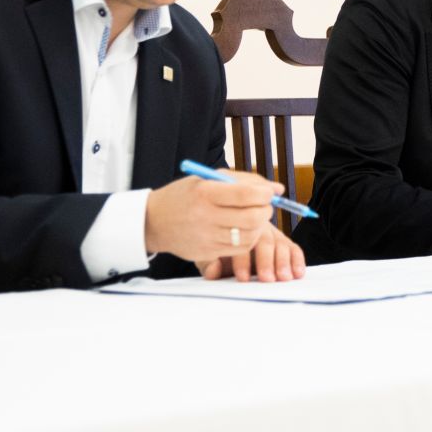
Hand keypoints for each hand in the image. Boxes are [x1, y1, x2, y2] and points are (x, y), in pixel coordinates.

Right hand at [144, 169, 278, 262]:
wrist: (153, 221)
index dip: (264, 194)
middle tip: (264, 205)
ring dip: (260, 226)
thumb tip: (278, 189)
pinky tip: (244, 230)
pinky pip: (240, 249)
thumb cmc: (186, 195)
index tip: (268, 192)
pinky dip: (249, 239)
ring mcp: (206, 237)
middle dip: (266, 211)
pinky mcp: (207, 253)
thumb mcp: (208, 178)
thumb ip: (244, 181)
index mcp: (205, 192)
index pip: (245, 194)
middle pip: (251, 218)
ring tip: (254, 217)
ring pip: (249, 236)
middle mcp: (205, 216)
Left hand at [196, 224, 305, 282]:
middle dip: (266, 261)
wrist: (227, 237)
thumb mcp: (207, 254)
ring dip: (283, 261)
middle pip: (264, 240)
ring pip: (280, 243)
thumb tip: (212, 272)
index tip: (242, 277)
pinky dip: (297, 259)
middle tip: (267, 279)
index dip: (242, 260)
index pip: (240, 241)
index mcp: (235, 227)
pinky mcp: (283, 241)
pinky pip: (293, 248)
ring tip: (283, 278)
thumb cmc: (217, 247)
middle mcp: (255, 227)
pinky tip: (297, 273)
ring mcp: (271, 233)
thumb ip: (208, 263)